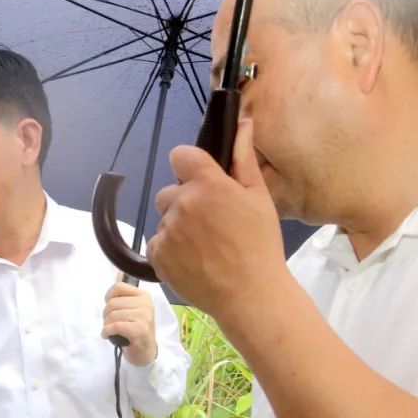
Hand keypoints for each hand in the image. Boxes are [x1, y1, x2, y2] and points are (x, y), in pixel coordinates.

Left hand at [102, 276, 156, 365]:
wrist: (145, 352)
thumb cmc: (136, 330)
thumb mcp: (131, 309)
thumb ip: (124, 292)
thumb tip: (119, 272)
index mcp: (144, 296)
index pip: (118, 287)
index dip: (108, 297)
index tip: (110, 308)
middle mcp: (146, 304)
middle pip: (113, 303)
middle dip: (106, 314)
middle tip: (110, 323)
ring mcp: (144, 316)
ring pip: (112, 315)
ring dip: (106, 325)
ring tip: (111, 330)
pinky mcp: (140, 329)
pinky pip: (115, 326)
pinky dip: (107, 331)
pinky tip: (108, 335)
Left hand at [149, 119, 289, 318]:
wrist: (249, 294)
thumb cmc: (260, 244)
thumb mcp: (259, 198)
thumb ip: (244, 159)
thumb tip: (242, 124)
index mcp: (208, 184)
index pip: (180, 155)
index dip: (188, 165)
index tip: (200, 178)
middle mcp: (182, 203)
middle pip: (170, 191)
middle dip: (185, 201)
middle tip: (210, 223)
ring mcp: (167, 230)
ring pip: (165, 219)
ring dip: (178, 226)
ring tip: (205, 245)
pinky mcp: (157, 254)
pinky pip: (157, 242)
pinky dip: (170, 249)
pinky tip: (194, 259)